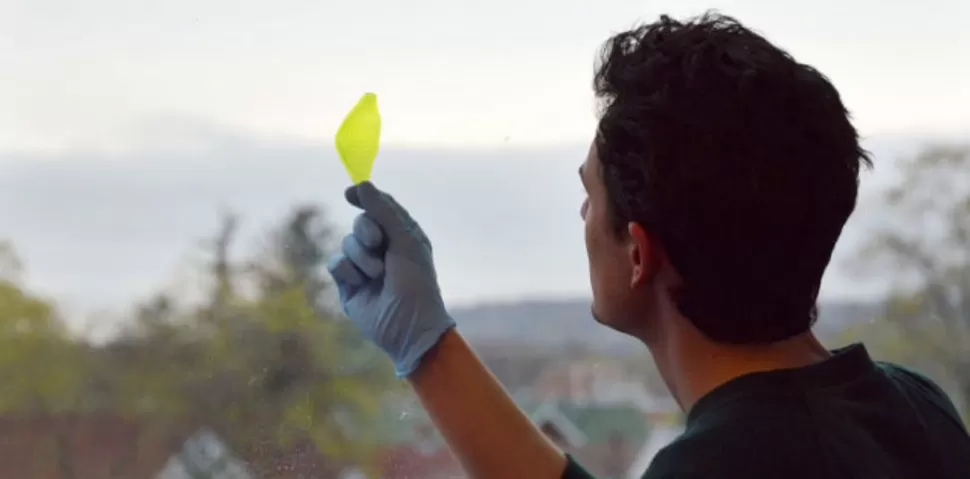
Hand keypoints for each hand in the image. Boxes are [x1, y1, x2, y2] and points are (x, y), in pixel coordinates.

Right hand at [326, 182, 455, 376]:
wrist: (408, 326)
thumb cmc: (416, 283)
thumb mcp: (405, 241)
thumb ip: (384, 211)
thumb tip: (362, 184)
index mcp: (402, 236)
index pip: (380, 208)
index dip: (365, 198)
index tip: (350, 193)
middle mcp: (382, 249)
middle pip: (360, 223)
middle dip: (367, 232)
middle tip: (379, 245)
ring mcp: (363, 266)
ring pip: (346, 243)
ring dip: (362, 257)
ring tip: (378, 275)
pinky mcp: (348, 284)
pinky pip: (335, 263)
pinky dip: (348, 271)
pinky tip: (362, 285)